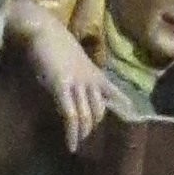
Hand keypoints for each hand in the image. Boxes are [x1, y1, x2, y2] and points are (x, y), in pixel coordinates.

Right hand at [3, 0, 118, 151]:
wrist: (42, 29)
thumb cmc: (54, 43)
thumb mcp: (74, 60)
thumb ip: (80, 74)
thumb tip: (78, 90)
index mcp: (94, 72)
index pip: (114, 93)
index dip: (123, 107)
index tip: (131, 119)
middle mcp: (90, 79)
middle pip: (100, 109)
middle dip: (94, 125)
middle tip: (86, 138)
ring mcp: (77, 83)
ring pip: (86, 115)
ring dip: (83, 132)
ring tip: (78, 144)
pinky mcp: (62, 87)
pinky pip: (71, 115)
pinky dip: (72, 132)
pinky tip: (71, 145)